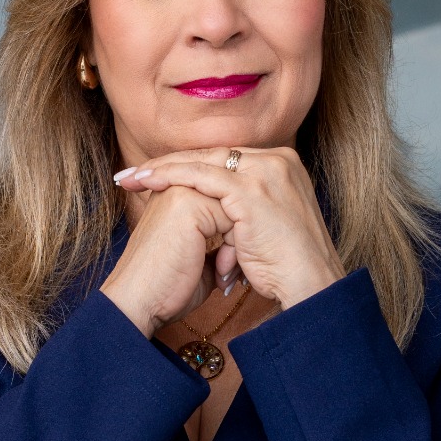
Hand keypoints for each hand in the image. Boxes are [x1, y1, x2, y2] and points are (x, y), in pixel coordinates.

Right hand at [100, 182, 233, 338]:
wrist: (138, 303)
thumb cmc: (166, 286)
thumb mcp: (197, 255)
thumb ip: (219, 237)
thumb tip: (248, 232)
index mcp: (174, 194)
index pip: (226, 201)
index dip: (233, 235)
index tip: (226, 268)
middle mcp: (175, 185)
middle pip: (233, 201)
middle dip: (238, 238)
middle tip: (228, 272)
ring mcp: (180, 191)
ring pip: (236, 208)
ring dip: (237, 244)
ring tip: (224, 273)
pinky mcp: (187, 205)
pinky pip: (234, 216)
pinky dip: (234, 249)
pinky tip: (221, 273)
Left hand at [115, 147, 344, 315]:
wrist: (310, 285)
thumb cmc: (286, 267)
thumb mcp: (264, 227)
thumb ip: (242, 211)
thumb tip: (213, 217)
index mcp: (282, 165)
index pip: (225, 158)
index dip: (188, 165)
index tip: (156, 175)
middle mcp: (277, 160)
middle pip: (212, 155)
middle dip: (169, 164)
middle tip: (133, 173)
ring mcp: (266, 171)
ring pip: (203, 162)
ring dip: (162, 169)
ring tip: (131, 178)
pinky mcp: (252, 189)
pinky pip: (201, 176)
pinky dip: (171, 176)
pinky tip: (147, 181)